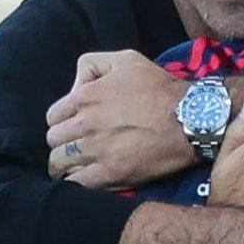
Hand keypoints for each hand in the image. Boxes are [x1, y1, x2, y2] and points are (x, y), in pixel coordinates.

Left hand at [46, 51, 190, 188]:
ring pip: (59, 162)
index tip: (73, 127)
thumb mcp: (126, 60)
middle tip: (75, 146)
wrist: (191, 119)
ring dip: (64, 164)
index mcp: (85, 96)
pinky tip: (84, 178)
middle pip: (53, 140)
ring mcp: (96, 150)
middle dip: (62, 142)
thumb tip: (75, 85)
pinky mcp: (110, 173)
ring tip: (75, 165)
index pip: (53, 116)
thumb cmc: (160, 88)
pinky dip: (75, 182)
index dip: (62, 122)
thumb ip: (92, 64)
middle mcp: (86, 123)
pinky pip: (76, 183)